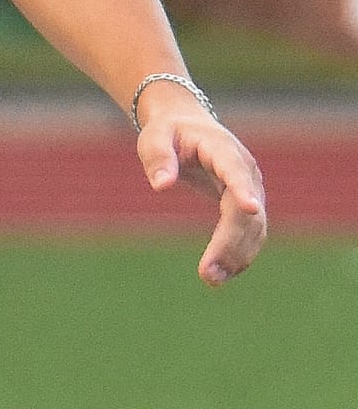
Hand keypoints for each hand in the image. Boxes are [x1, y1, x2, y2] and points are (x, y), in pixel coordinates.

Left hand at [135, 88, 266, 284]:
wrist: (189, 128)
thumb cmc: (169, 133)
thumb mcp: (155, 138)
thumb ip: (157, 157)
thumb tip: (161, 185)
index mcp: (223, 149)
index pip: (236, 171)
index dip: (244, 190)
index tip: (251, 209)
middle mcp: (245, 171)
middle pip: (246, 211)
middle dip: (229, 243)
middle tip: (207, 274)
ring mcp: (251, 190)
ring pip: (254, 228)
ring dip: (236, 256)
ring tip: (212, 281)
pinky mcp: (246, 207)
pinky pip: (250, 235)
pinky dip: (239, 256)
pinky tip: (221, 275)